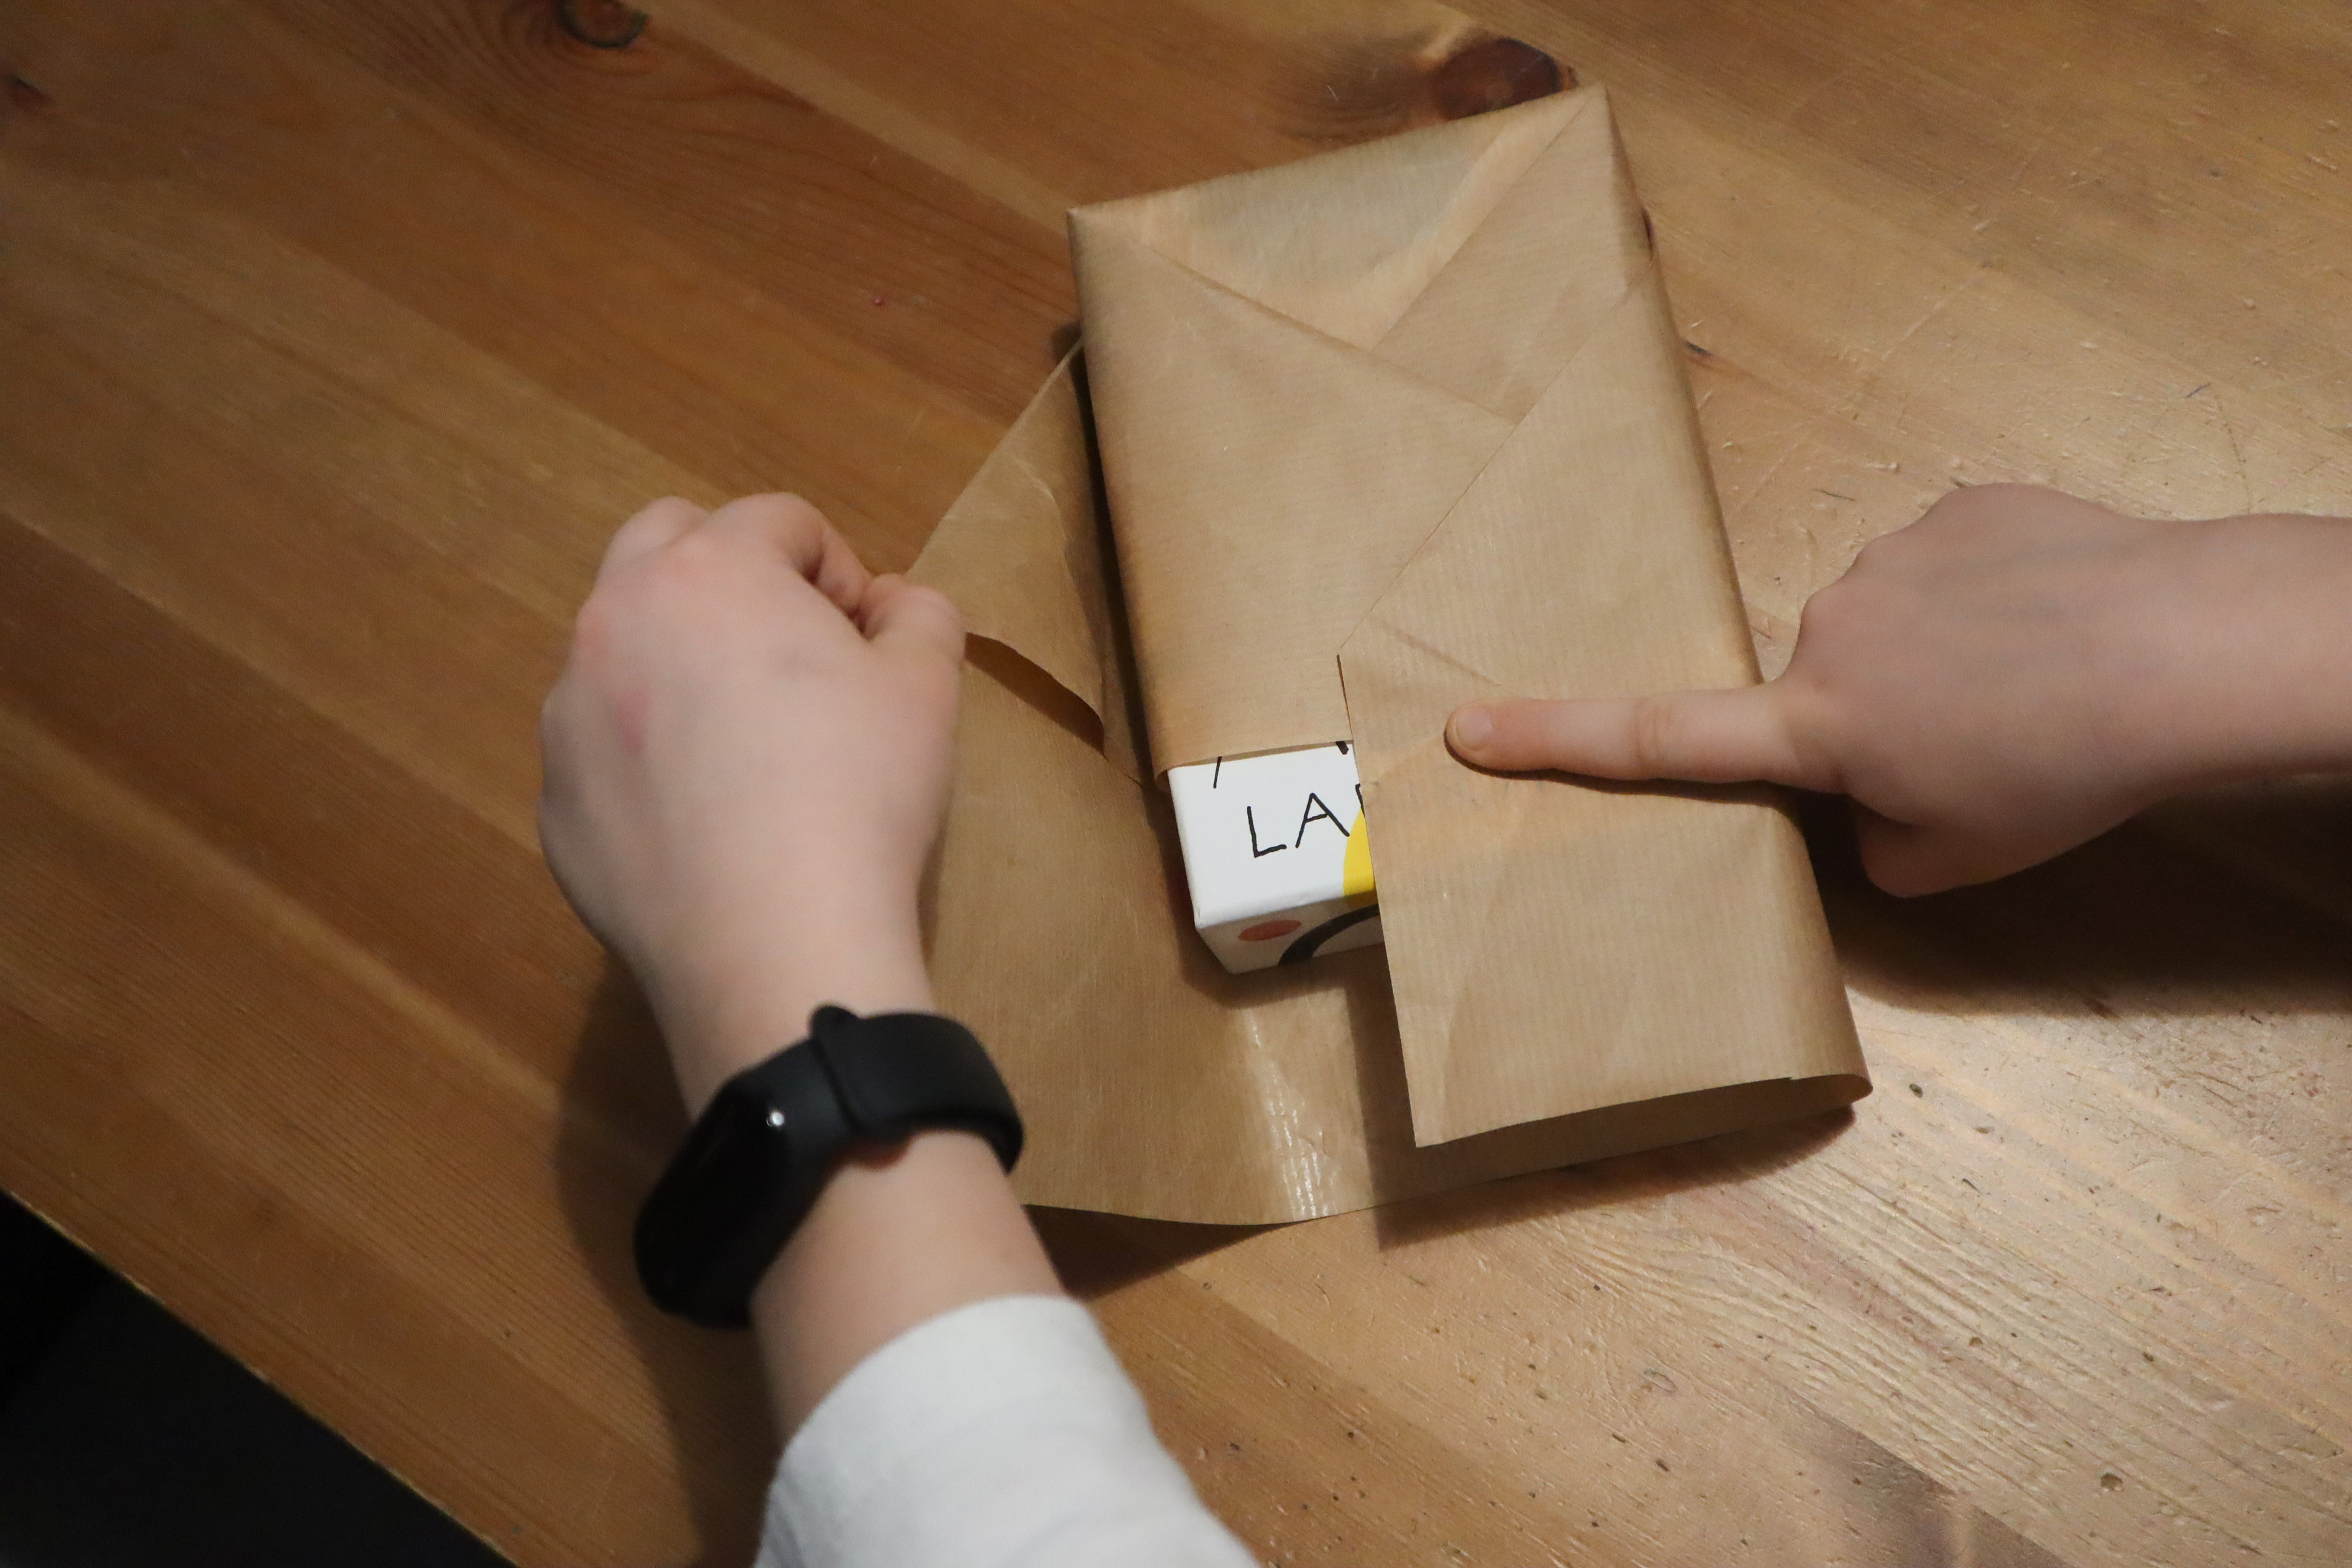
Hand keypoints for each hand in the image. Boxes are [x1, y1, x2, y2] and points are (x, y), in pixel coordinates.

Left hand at [539, 494, 965, 1109]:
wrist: (773, 940)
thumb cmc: (860, 790)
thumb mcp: (928, 686)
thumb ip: (919, 614)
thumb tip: (887, 607)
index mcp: (708, 570)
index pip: (780, 520)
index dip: (839, 571)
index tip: (867, 641)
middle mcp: (614, 620)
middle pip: (667, 544)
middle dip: (733, 576)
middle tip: (791, 657)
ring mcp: (569, 712)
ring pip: (622, 647)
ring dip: (681, 662)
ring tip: (747, 747)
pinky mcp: (554, 800)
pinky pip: (602, 746)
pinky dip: (648, 757)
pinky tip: (708, 822)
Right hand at [1446, 484, 2351, 894]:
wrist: (2189, 646)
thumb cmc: (2065, 767)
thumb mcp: (1955, 857)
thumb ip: (1877, 844)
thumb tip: (1872, 802)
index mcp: (1813, 720)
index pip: (1657, 739)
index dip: (1551, 738)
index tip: (1464, 725)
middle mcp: (1828, 626)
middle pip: (1819, 682)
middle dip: (1874, 715)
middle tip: (1979, 749)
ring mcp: (1894, 554)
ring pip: (1889, 620)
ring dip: (1941, 655)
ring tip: (2039, 686)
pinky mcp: (1966, 505)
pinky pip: (1953, 564)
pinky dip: (1994, 599)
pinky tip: (2062, 626)